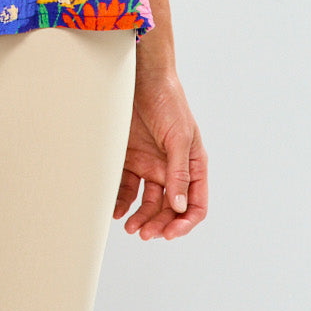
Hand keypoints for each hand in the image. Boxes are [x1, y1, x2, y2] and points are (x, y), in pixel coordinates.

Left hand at [114, 66, 206, 240]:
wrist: (140, 77)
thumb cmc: (168, 102)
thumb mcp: (179, 137)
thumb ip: (179, 172)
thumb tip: (180, 206)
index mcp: (192, 166)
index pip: (194, 204)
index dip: (184, 223)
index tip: (169, 234)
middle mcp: (172, 169)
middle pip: (169, 208)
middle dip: (159, 224)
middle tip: (145, 233)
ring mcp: (150, 165)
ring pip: (148, 202)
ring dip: (141, 217)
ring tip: (130, 227)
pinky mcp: (130, 158)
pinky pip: (126, 186)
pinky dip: (122, 200)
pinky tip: (116, 209)